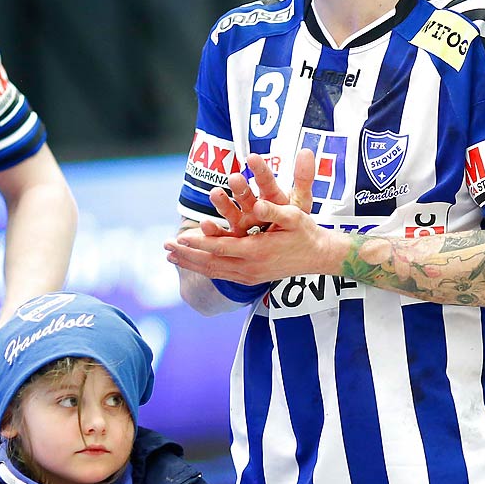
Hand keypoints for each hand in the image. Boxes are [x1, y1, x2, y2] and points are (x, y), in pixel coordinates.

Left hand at [166, 153, 343, 285]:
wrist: (320, 256)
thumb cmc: (306, 232)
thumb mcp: (293, 217)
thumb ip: (274, 211)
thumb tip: (259, 204)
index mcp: (256, 251)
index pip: (219, 248)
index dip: (197, 244)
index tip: (178, 238)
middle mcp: (250, 267)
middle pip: (210, 263)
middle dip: (186, 256)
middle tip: (164, 247)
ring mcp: (250, 276)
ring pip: (213, 272)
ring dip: (191, 264)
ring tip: (171, 257)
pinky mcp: (252, 279)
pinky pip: (221, 275)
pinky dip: (204, 268)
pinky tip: (193, 264)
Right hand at [205, 148, 312, 236]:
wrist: (286, 244)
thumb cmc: (291, 219)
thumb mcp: (301, 201)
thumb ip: (303, 178)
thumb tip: (307, 151)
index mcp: (271, 196)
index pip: (266, 180)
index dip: (260, 169)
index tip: (253, 158)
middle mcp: (253, 206)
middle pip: (245, 195)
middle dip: (240, 187)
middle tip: (234, 178)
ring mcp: (242, 221)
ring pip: (230, 211)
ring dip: (222, 203)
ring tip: (215, 194)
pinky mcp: (234, 238)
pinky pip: (222, 234)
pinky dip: (213, 231)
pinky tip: (205, 226)